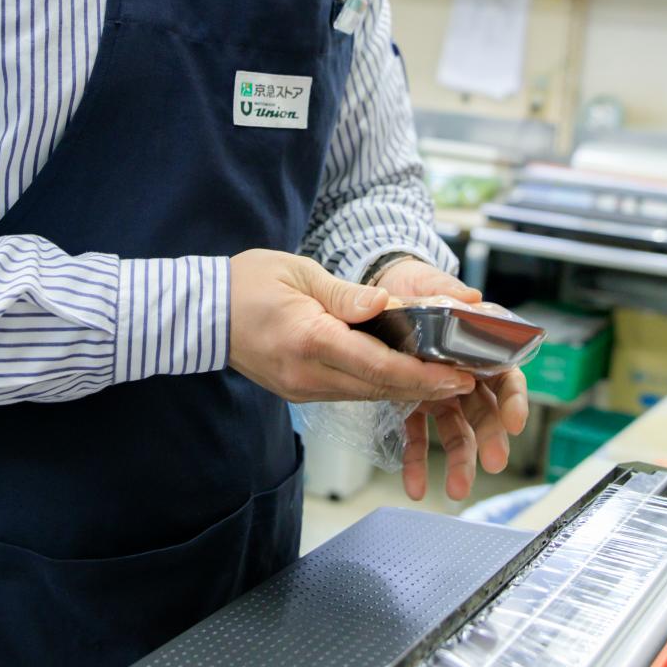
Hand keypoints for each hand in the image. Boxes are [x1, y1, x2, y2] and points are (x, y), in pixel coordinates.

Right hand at [228, 250, 478, 408]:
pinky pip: (349, 391)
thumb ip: (346, 294)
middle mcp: (307, 374)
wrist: (200, 315)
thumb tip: (388, 303)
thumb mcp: (298, 273)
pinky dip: (379, 385)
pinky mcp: (300, 391)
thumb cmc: (247, 284)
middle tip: (466, 380)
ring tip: (445, 378)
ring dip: (406, 388)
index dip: (424, 375)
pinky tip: (404, 376)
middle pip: (380, 388)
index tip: (458, 376)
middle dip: (426, 387)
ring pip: (367, 394)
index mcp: (310, 340)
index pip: (379, 366)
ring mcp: (302, 388)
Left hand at [371, 258, 529, 504]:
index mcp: (476, 346)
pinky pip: (418, 436)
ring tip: (457, 490)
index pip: (505, 374)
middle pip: (485, 409)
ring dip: (460, 461)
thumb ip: (448, 291)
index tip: (514, 420)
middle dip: (491, 438)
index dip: (513, 399)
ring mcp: (440, 391)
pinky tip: (414, 486)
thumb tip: (473, 298)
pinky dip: (417, 462)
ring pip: (457, 430)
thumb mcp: (428, 283)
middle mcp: (463, 372)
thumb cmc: (411, 285)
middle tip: (495, 461)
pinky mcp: (413, 403)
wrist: (379, 290)